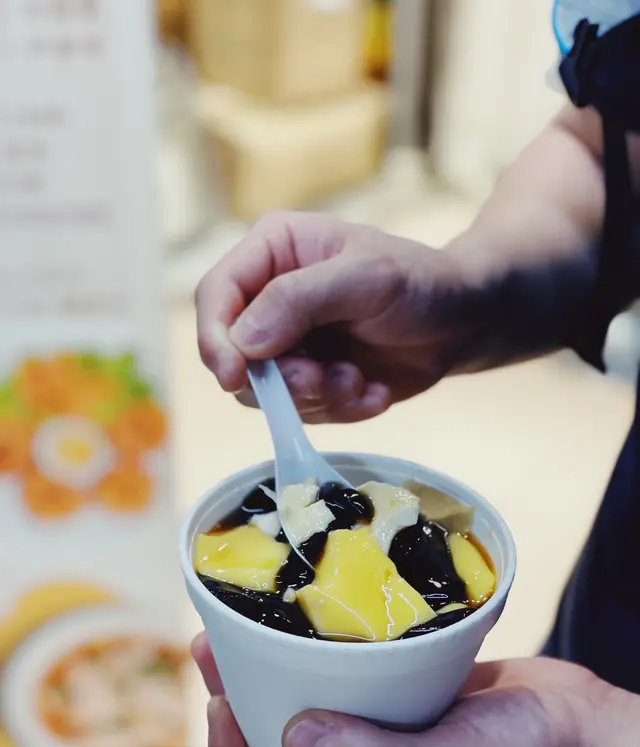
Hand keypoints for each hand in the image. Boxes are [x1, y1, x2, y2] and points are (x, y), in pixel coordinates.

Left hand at [192, 634, 609, 746]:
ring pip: (311, 702)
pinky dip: (322, 650)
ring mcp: (383, 727)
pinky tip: (310, 617)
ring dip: (272, 671)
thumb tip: (290, 736)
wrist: (580, 728)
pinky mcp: (403, 689)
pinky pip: (349, 672)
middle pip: (280, 744)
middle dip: (240, 704)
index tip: (222, 707)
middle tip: (212, 652)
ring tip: (243, 627)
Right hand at [195, 211, 479, 423]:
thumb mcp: (366, 278)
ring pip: (265, 392)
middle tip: (326, 379)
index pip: (216, 295)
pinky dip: (339, 409)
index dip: (215, 338)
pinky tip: (375, 391)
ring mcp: (288, 343)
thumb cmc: (419, 282)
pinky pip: (301, 412)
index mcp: (272, 253)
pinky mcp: (309, 380)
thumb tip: (242, 341)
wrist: (460, 321)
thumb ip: (300, 300)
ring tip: (360, 380)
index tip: (234, 375)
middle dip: (281, 378)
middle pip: (233, 353)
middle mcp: (269, 298)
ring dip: (316, 396)